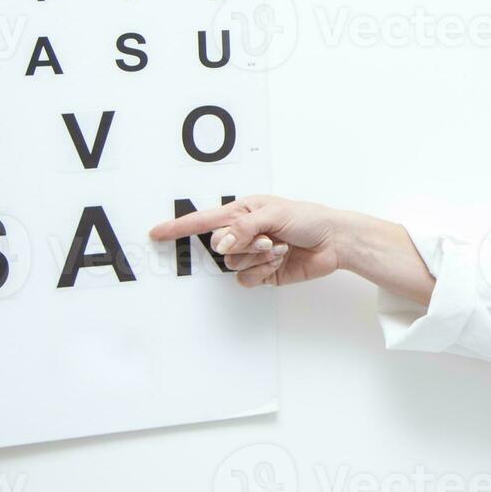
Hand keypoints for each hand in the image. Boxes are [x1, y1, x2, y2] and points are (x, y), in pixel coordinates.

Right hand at [148, 195, 345, 287]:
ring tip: (279, 247)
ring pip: (232, 265)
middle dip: (244, 244)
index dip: (179, 227)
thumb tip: (221, 244)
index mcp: (243, 212)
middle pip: (219, 246)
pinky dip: (262, 271)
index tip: (156, 232)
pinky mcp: (262, 273)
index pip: (204, 220)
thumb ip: (244, 228)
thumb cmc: (309, 219)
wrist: (334, 242)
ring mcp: (252, 255)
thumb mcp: (275, 214)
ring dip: (258, 257)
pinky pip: (246, 279)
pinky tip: (279, 262)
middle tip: (268, 239)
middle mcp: (244, 233)